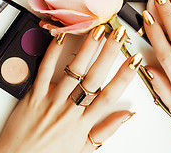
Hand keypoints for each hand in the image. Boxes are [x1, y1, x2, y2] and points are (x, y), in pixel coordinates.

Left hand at [0, 26, 140, 152]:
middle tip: (118, 35)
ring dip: (87, 48)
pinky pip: (44, 70)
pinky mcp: (34, 94)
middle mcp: (70, 108)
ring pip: (73, 70)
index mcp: (84, 122)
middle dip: (109, 52)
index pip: (110, 94)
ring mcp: (52, 99)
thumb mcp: (85, 148)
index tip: (135, 59)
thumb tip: (126, 114)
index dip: (125, 75)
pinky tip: (61, 38)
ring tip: (97, 30)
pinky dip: (52, 53)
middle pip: (95, 76)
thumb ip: (106, 130)